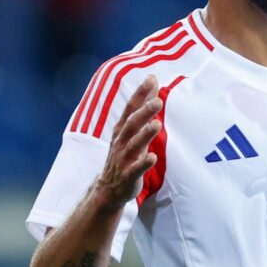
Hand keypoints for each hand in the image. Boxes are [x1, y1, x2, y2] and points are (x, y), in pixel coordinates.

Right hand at [95, 75, 162, 209]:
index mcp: (122, 129)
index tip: (151, 79)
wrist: (109, 187)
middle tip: (157, 101)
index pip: (131, 108)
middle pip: (132, 124)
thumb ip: (143, 106)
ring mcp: (124, 158)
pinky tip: (152, 157)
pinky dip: (143, 163)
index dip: (140, 94)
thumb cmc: (125, 152)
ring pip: (134, 145)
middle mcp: (121, 141)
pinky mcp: (128, 175)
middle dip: (144, 112)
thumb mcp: (132, 129)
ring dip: (145, 134)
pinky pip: (136, 169)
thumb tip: (153, 82)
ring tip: (157, 124)